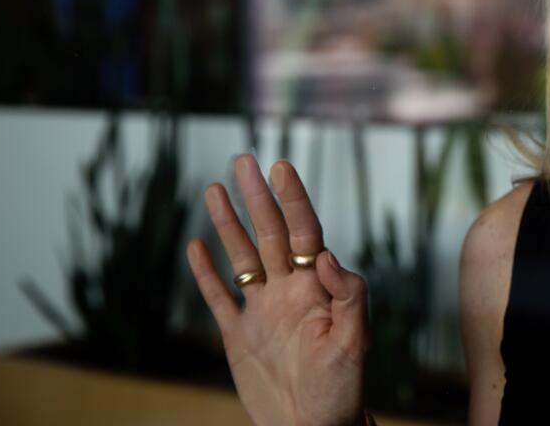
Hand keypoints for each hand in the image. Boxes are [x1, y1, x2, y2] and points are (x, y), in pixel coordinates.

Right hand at [187, 154, 369, 425]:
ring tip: (213, 189)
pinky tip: (195, 246)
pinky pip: (219, 298)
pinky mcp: (239, 337)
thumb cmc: (343, 389)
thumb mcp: (354, 340)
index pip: (305, 233)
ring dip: (228, 224)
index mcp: (317, 288)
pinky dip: (206, 274)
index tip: (280, 167)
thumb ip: (348, 294)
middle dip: (256, 197)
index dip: (293, 200)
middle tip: (242, 160)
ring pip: (241, 258)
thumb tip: (329, 255)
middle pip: (269, 234)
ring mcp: (262, 312)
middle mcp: (288, 291)